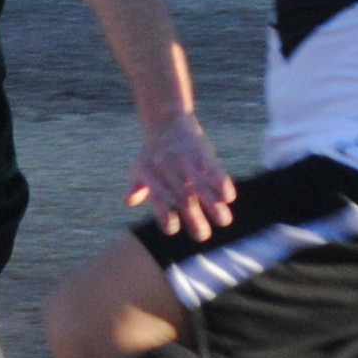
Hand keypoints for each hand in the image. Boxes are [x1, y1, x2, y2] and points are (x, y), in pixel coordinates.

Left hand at [125, 110, 235, 243]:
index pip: (158, 197)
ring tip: (224, 222)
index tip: (172, 229)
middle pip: (183, 196)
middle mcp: (170, 169)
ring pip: (202, 185)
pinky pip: (214, 168)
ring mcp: (188, 161)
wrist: (167, 121)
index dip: (163, 213)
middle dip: (194, 217)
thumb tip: (128, 200)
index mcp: (153, 175)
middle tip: (203, 237)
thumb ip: (136, 187)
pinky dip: (222, 181)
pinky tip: (230, 197)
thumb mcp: (140, 169)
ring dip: (213, 204)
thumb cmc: (152, 154)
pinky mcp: (204, 154)